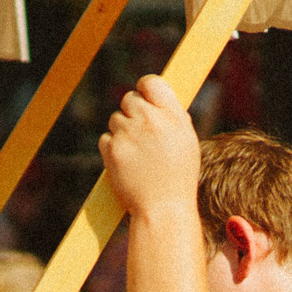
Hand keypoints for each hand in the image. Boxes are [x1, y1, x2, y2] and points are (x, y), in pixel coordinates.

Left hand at [99, 74, 200, 223]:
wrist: (163, 208)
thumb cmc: (177, 177)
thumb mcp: (186, 142)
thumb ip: (170, 118)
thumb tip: (154, 100)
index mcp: (174, 116)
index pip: (151, 83)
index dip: (144, 88)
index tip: (142, 96)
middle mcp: (151, 120)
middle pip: (129, 99)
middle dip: (131, 112)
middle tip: (138, 131)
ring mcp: (129, 134)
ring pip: (115, 119)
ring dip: (121, 132)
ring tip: (137, 153)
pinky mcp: (111, 149)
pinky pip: (105, 138)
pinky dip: (111, 148)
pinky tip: (126, 163)